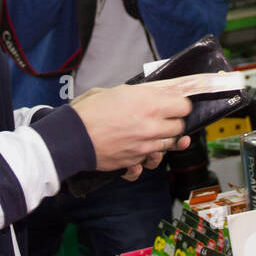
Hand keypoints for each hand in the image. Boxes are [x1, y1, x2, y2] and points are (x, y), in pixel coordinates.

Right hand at [70, 82, 191, 177]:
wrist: (71, 136)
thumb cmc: (89, 110)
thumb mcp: (116, 91)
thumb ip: (139, 94)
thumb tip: (152, 94)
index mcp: (149, 104)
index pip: (184, 106)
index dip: (178, 105)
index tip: (173, 105)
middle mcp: (152, 126)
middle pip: (180, 127)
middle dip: (173, 123)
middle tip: (161, 120)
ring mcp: (145, 146)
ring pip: (168, 146)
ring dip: (161, 142)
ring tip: (149, 137)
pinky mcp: (134, 161)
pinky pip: (147, 165)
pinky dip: (142, 162)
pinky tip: (136, 155)